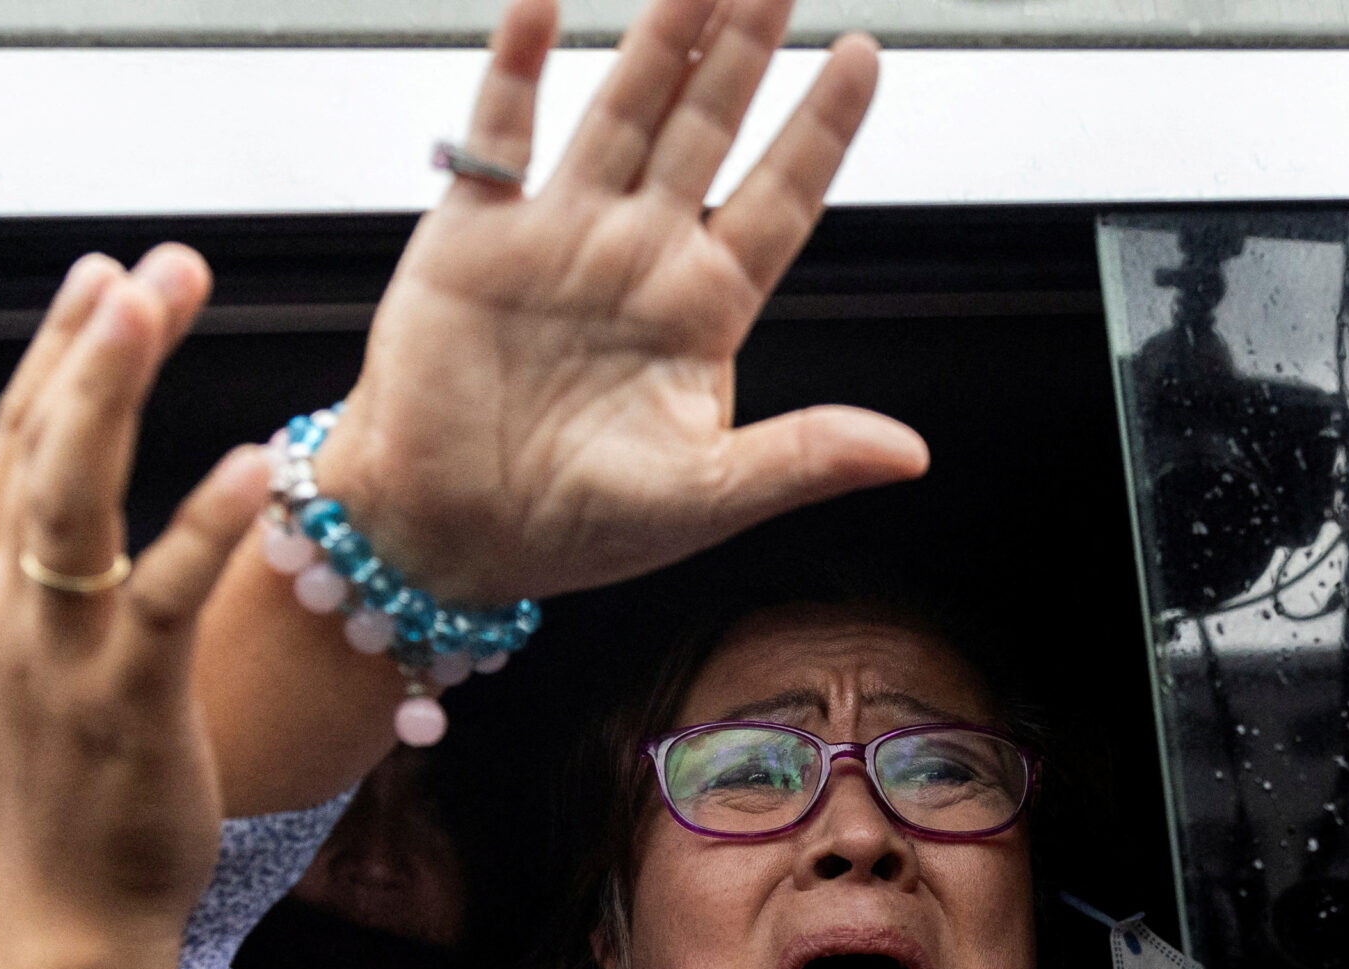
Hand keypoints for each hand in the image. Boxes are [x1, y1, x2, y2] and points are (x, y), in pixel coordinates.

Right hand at [0, 246, 267, 951]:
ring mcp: (60, 653)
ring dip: (113, 388)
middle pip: (38, 443)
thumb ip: (58, 588)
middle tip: (149, 264)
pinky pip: (163, 594)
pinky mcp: (126, 699)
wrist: (71, 918)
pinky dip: (202, 525)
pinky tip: (248, 466)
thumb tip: (96, 521)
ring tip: (158, 305)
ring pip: (74, 494)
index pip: (15, 445)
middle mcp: (7, 610)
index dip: (58, 355)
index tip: (102, 280)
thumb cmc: (74, 800)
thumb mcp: (40, 673)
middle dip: (91, 341)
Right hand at [323, 0, 929, 605]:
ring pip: (625, 109)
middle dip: (745, 48)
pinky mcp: (474, 235)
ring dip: (659, 38)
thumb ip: (803, 460)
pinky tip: (545, 7)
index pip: (780, 198)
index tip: (861, 53)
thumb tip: (906, 454)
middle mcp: (638, 256)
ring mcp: (559, 234)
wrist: (443, 536)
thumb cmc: (570, 528)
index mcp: (703, 312)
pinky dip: (519, 67)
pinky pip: (501, 132)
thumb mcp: (703, 500)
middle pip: (709, 127)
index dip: (821, 127)